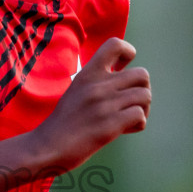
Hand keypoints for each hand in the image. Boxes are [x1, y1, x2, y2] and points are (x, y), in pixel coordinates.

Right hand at [30, 37, 150, 171]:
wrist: (47, 147)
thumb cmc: (64, 122)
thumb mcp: (77, 90)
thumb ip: (97, 82)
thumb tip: (123, 78)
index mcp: (88, 73)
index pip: (115, 44)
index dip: (129, 53)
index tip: (122, 69)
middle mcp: (98, 85)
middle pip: (142, 74)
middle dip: (142, 90)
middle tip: (130, 103)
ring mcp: (104, 105)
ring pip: (145, 95)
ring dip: (143, 109)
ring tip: (129, 119)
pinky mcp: (110, 125)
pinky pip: (140, 115)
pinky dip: (138, 124)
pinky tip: (125, 129)